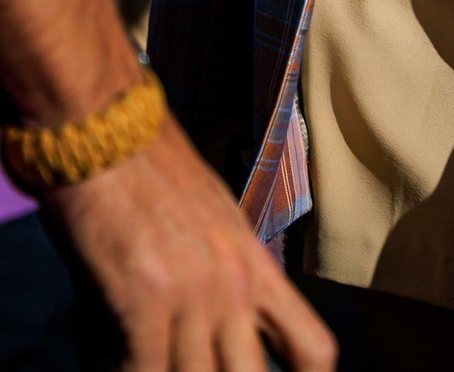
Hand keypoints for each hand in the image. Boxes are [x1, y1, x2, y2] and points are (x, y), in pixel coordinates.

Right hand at [47, 115, 335, 371]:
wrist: (109, 136)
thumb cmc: (154, 179)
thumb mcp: (216, 225)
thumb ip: (228, 283)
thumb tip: (218, 343)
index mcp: (256, 266)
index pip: (312, 347)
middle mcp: (235, 285)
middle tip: (193, 366)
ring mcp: (194, 294)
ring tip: (147, 355)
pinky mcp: (145, 300)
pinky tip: (119, 359)